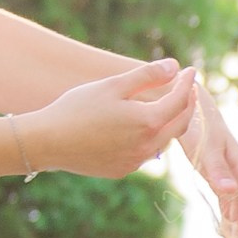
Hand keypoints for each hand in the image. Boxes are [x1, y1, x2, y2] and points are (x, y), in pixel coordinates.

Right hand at [24, 58, 196, 180]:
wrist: (48, 142)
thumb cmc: (77, 108)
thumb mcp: (112, 85)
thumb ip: (147, 76)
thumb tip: (174, 66)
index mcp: (148, 122)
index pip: (180, 100)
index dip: (187, 84)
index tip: (190, 71)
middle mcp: (147, 146)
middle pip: (180, 124)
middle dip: (187, 104)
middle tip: (187, 88)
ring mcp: (135, 162)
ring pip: (163, 141)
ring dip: (169, 123)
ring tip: (168, 105)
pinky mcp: (122, 170)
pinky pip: (144, 153)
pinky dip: (150, 138)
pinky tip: (142, 128)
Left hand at [179, 84, 237, 237]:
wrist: (188, 104)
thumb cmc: (200, 123)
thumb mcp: (207, 146)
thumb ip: (216, 169)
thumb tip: (228, 192)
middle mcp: (236, 171)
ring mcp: (226, 173)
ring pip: (234, 204)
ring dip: (234, 223)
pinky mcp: (214, 173)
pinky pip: (224, 199)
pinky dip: (225, 213)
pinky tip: (224, 226)